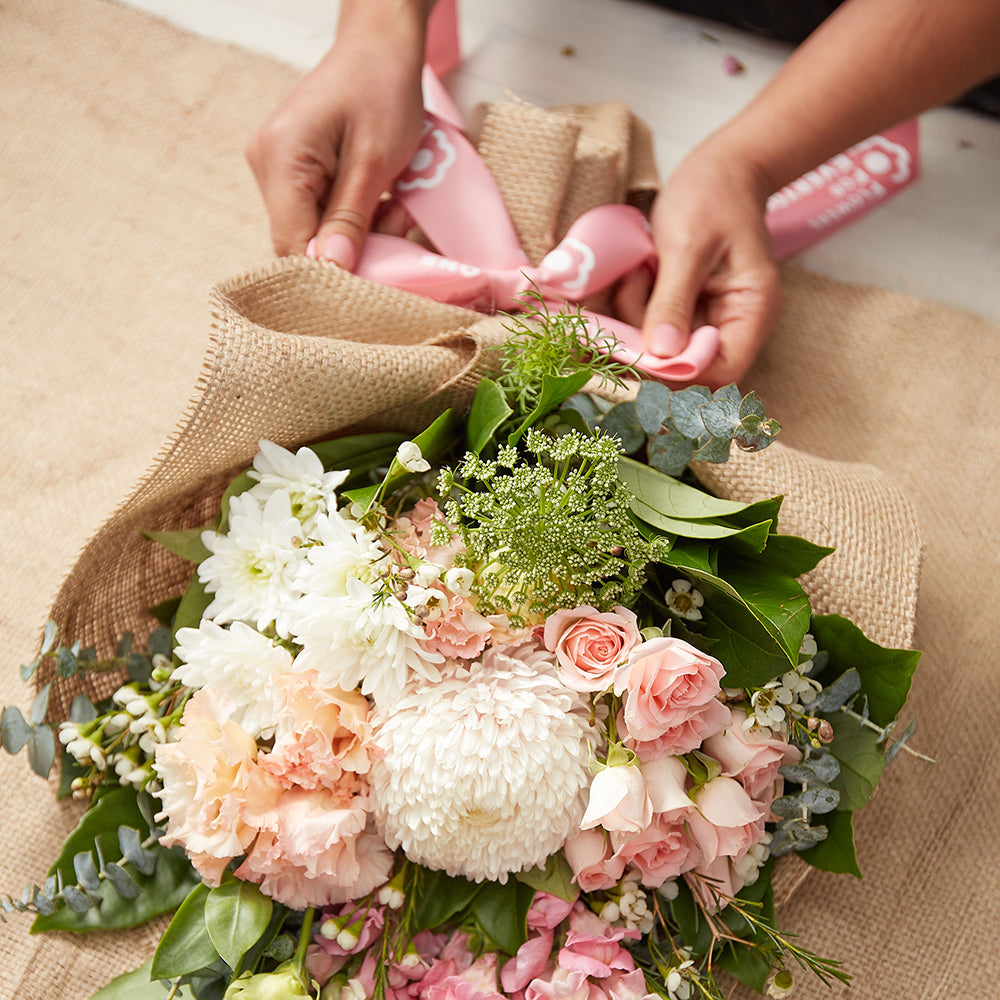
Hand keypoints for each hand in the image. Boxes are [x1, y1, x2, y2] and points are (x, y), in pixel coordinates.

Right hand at [246, 3, 429, 263]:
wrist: (379, 46)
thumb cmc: (381, 91)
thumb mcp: (374, 161)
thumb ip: (351, 217)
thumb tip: (335, 269)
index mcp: (279, 161)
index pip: (291, 246)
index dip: (328, 272)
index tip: (370, 281)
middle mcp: (268, 166)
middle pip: (302, 241)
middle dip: (353, 246)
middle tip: (395, 224)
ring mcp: (279, 168)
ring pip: (317, 230)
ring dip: (361, 230)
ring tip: (393, 203)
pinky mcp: (297, 170)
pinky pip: (323, 212)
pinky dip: (357, 215)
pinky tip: (383, 196)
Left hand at [631, 140, 782, 388]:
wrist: (720, 168)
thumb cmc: (713, 196)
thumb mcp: (688, 245)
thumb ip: (674, 299)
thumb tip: (661, 352)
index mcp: (752, 313)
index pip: (722, 372)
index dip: (681, 373)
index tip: (644, 348)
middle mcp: (733, 325)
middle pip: (689, 368)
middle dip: (650, 343)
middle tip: (632, 298)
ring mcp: (708, 320)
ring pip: (664, 351)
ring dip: (637, 322)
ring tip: (638, 275)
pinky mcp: (684, 312)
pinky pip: (653, 329)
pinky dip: (635, 311)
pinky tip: (638, 276)